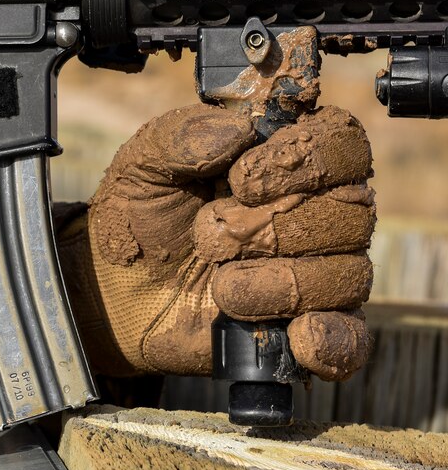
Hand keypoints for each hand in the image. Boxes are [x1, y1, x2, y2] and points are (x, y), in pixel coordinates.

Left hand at [59, 103, 373, 380]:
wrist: (117, 289)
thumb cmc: (141, 215)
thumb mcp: (143, 164)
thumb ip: (182, 135)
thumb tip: (240, 130)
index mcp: (285, 160)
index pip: (343, 142)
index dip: (310, 157)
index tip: (243, 179)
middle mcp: (317, 213)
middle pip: (351, 210)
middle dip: (272, 226)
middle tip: (210, 235)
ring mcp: (319, 273)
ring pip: (347, 273)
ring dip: (278, 283)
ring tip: (220, 286)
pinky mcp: (308, 329)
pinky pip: (350, 338)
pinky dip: (330, 340)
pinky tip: (297, 335)